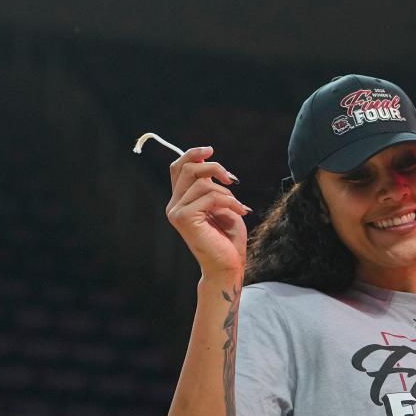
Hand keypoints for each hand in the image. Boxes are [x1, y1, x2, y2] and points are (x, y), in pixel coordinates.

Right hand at [165, 146, 250, 278]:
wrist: (228, 265)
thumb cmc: (228, 238)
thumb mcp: (223, 205)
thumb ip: (212, 186)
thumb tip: (207, 160)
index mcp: (180, 201)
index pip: (178, 168)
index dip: (192, 154)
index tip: (210, 150)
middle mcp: (174, 205)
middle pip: (188, 169)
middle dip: (213, 167)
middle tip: (233, 179)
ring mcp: (176, 212)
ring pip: (202, 183)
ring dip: (227, 192)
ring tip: (239, 207)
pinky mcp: (184, 218)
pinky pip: (210, 196)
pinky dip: (230, 201)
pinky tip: (242, 212)